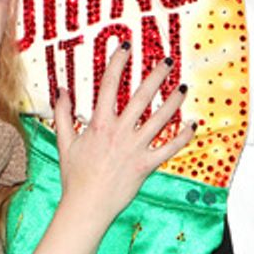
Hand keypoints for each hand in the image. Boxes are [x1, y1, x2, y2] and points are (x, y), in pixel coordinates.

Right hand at [54, 47, 193, 223]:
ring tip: (183, 88)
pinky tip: (193, 125)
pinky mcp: (146, 165)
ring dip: (173, 102)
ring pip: (159, 120)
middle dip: (156, 77)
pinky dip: (183, 137)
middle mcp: (119, 133)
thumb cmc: (75, 176)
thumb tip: (61, 91)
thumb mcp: (65, 142)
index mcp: (99, 124)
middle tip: (167, 61)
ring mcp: (135, 149)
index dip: (118, 63)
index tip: (127, 47)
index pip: (109, 85)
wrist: (87, 205)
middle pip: (141, 97)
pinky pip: (169, 149)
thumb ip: (63, 114)